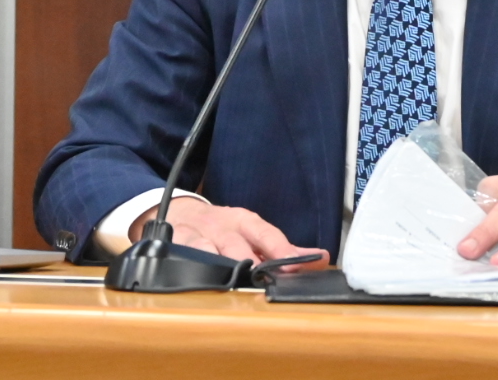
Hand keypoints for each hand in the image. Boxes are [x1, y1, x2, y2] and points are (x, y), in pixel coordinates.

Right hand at [130, 198, 330, 269]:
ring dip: (222, 268)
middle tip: (264, 281)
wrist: (180, 213)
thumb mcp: (252, 232)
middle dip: (250, 264)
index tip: (295, 263)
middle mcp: (222, 226)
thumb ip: (284, 248)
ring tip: (234, 283)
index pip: (266, 234)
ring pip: (208, 252)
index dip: (281, 250)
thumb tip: (321, 259)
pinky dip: (192, 267)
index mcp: (244, 221)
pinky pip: (184, 257)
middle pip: (237, 246)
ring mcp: (198, 236)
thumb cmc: (223, 229)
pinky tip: (200, 279)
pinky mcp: (177, 245)